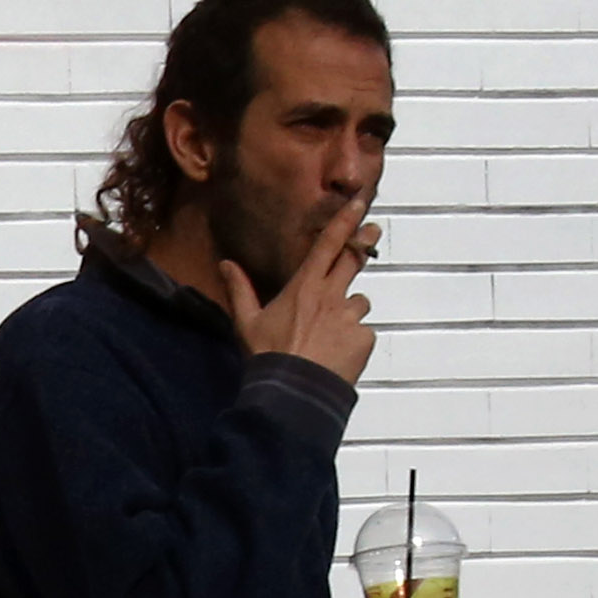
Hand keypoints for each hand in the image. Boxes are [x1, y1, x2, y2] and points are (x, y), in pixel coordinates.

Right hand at [220, 221, 378, 384]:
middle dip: (364, 242)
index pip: (328, 245)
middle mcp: (332, 296)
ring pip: (358, 303)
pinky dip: (353, 340)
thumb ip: (240, 290)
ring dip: (349, 310)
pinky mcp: (364, 339)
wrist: (293, 392)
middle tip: (372, 232)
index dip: (345, 222)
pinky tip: (336, 354)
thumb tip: (225, 264)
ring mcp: (351, 317)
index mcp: (305, 287)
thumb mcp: (247, 323)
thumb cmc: (268, 356)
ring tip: (330, 333)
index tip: (358, 205)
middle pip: (354, 259)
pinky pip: (363, 333)